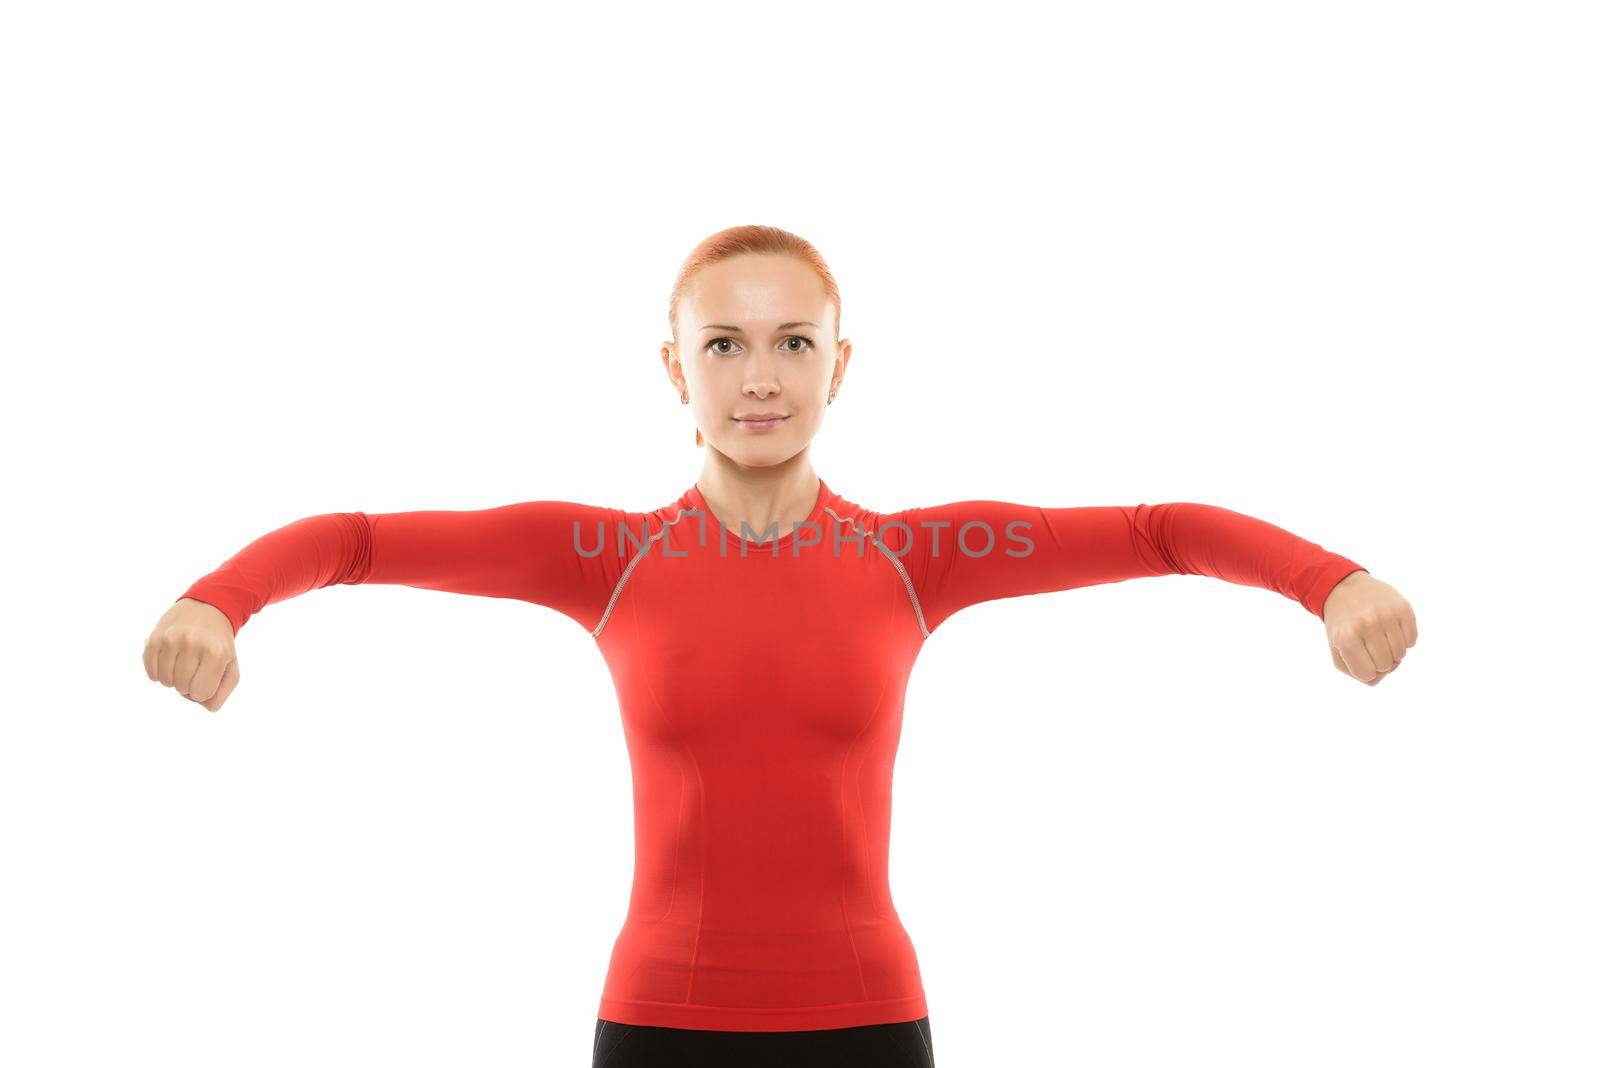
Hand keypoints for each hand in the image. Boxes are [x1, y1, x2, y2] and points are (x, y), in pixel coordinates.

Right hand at [143, 598, 239, 710]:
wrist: (207, 608)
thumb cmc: (219, 644)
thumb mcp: (231, 666)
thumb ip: (221, 693)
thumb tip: (199, 702)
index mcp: (215, 653)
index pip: (201, 694)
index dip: (203, 690)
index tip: (207, 677)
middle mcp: (193, 644)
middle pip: (182, 689)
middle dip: (189, 684)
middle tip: (195, 668)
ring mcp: (171, 640)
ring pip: (165, 683)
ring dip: (174, 679)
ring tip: (183, 662)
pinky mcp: (154, 638)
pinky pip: (151, 673)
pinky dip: (159, 673)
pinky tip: (169, 660)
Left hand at [1322, 570, 1415, 684]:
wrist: (1345, 588)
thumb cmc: (1342, 624)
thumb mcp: (1336, 648)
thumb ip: (1354, 671)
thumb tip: (1379, 677)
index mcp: (1346, 637)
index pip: (1367, 674)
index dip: (1367, 671)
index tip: (1362, 659)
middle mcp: (1367, 624)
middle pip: (1386, 665)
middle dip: (1380, 661)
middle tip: (1372, 647)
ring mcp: (1386, 614)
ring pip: (1401, 654)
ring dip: (1393, 652)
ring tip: (1381, 638)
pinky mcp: (1403, 607)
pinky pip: (1412, 640)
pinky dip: (1404, 641)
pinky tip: (1391, 630)